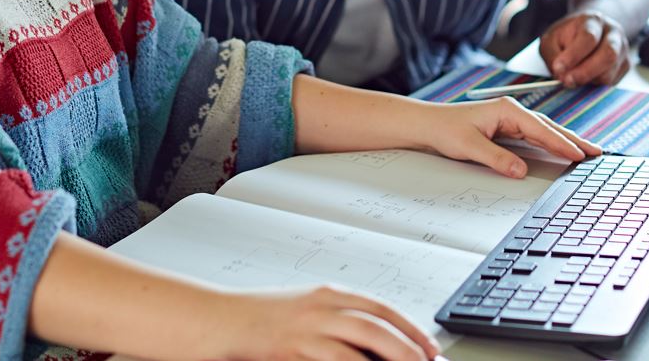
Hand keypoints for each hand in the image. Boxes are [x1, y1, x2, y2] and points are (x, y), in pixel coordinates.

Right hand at [217, 285, 438, 360]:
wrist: (218, 321)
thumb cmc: (259, 318)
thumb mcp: (303, 311)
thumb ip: (336, 321)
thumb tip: (374, 342)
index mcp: (328, 294)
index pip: (381, 308)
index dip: (410, 328)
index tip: (430, 347)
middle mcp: (321, 307)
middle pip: (376, 325)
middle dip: (408, 347)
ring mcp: (306, 328)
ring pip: (359, 343)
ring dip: (389, 359)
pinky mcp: (291, 349)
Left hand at [416, 97, 600, 178]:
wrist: (427, 124)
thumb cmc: (445, 130)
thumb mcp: (469, 147)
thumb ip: (497, 159)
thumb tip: (521, 171)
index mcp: (507, 110)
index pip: (541, 129)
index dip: (562, 143)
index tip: (580, 154)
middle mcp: (512, 112)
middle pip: (550, 127)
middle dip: (573, 140)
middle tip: (596, 152)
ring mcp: (510, 119)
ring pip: (544, 131)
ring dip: (565, 141)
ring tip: (586, 152)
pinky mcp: (506, 128)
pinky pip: (535, 136)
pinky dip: (550, 143)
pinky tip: (560, 150)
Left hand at [538, 11, 629, 87]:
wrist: (589, 31)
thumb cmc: (567, 36)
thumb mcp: (552, 39)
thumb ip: (553, 55)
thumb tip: (562, 75)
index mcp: (594, 20)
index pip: (588, 37)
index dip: (574, 55)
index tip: (558, 68)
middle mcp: (613, 33)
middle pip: (608, 54)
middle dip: (585, 72)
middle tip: (567, 81)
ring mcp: (623, 49)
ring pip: (610, 72)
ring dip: (589, 80)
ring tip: (573, 77)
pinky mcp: (625, 65)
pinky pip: (612, 82)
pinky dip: (596, 84)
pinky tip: (585, 77)